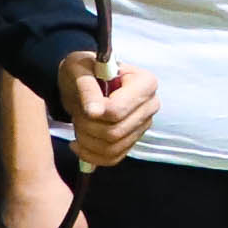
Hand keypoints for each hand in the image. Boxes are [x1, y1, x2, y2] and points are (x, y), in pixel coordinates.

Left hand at [56, 51, 155, 170]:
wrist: (83, 80)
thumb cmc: (84, 69)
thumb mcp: (80, 69)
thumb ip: (88, 88)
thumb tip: (94, 112)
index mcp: (145, 83)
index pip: (118, 110)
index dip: (95, 113)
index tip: (82, 106)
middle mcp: (150, 105)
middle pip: (115, 131)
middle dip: (87, 126)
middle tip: (77, 113)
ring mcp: (143, 125)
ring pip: (112, 147)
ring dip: (86, 140)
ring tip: (78, 123)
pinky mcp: (132, 140)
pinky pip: (112, 158)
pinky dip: (90, 155)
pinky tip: (77, 143)